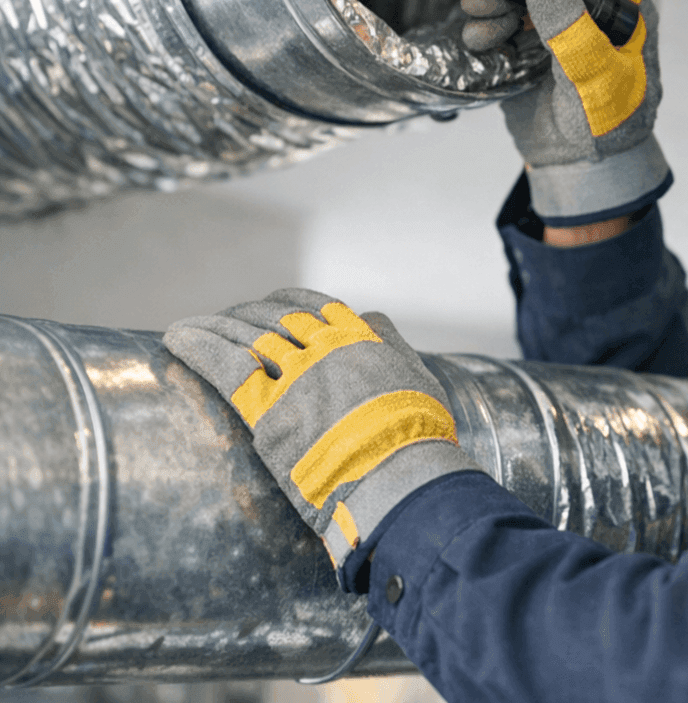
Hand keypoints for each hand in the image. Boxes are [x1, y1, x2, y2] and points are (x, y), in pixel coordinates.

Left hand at [163, 289, 479, 571]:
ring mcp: (296, 377)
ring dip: (216, 326)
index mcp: (361, 341)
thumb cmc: (418, 437)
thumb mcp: (418, 377)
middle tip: (227, 319)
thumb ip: (392, 344)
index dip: (290, 303)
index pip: (317, 308)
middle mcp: (325, 349)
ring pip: (247, 336)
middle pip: (276, 320)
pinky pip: (225, 366)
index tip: (273, 303)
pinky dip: (199, 346)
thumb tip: (373, 318)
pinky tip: (178, 337)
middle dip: (248, 316)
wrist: (400, 475)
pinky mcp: (270, 411)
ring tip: (192, 325)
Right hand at [461, 0, 668, 226]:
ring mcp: (551, 26)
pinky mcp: (524, 46)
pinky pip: (495, 22)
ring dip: (488, 3)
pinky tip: (484, 43)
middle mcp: (584, 8)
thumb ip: (573, 34)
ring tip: (486, 27)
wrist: (584, 168)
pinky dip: (482, 28)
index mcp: (620, 7)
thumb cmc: (611, 125)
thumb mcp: (598, 79)